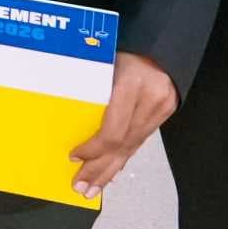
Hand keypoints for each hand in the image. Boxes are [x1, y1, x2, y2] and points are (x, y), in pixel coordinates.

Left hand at [69, 51, 180, 196]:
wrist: (159, 41)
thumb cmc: (121, 47)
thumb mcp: (100, 62)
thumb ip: (87, 89)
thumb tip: (61, 118)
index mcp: (131, 82)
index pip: (113, 130)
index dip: (93, 149)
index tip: (75, 157)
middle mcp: (150, 98)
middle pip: (122, 144)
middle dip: (99, 169)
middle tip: (81, 187)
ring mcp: (161, 107)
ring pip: (132, 147)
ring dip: (111, 169)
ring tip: (94, 188)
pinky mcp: (165, 112)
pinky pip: (140, 141)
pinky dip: (123, 156)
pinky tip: (112, 171)